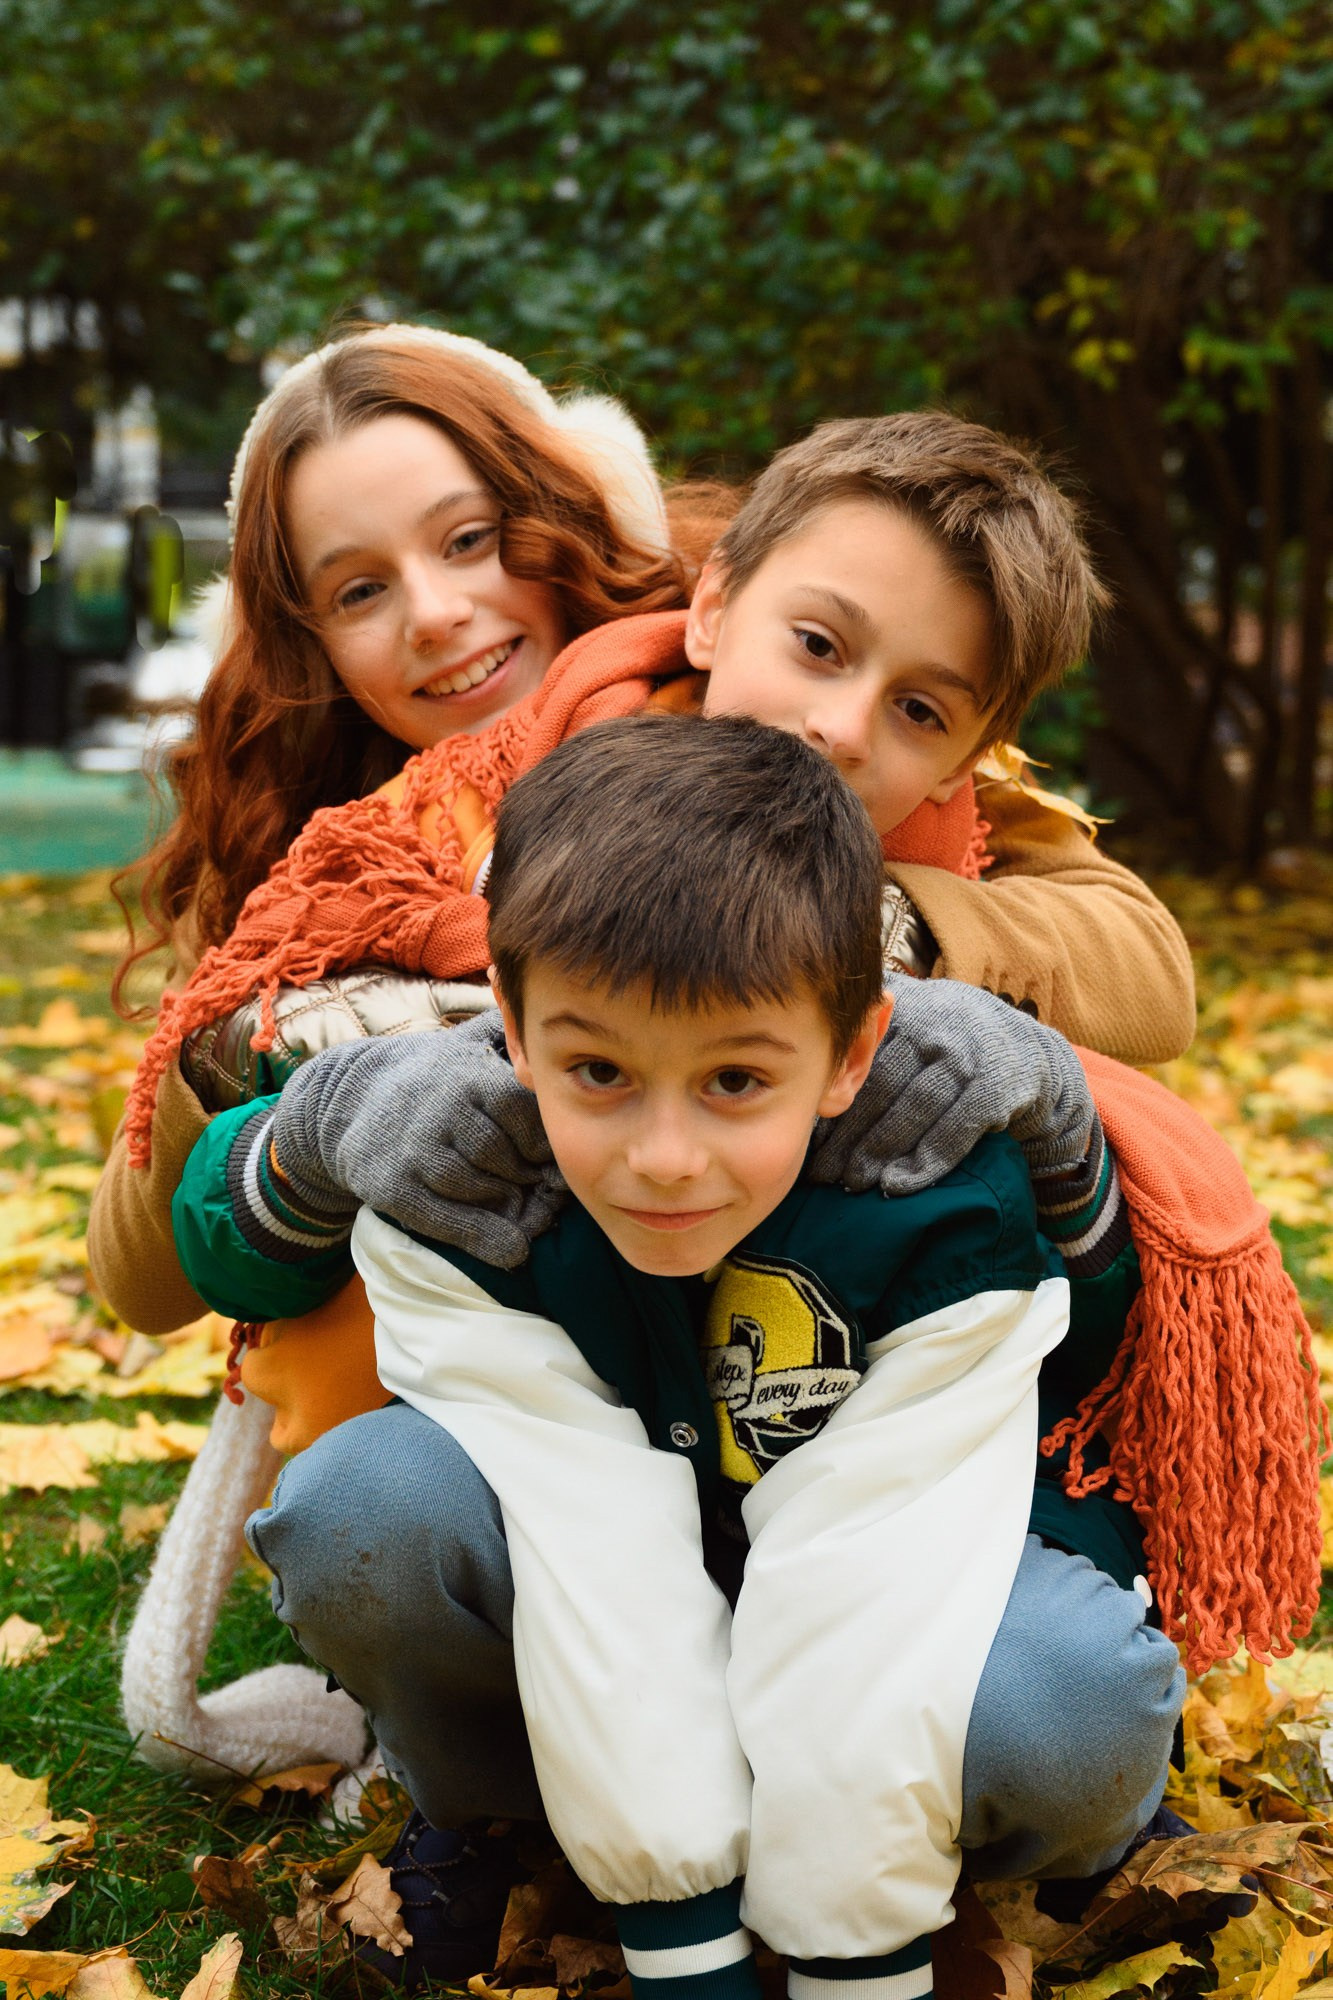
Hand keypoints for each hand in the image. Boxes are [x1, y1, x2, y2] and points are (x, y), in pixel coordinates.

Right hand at [271, 1011, 564, 1268]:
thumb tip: (540, 999)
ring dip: (511, 1206)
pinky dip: (483, 1238)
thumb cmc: (427, 1078)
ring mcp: (415, 1150)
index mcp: (467, 1077)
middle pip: (506, 1155)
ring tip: (534, 1213)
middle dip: (534, 1179)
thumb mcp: (462, 1046)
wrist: (347, 1101)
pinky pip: (446, 1218)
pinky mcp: (393, 1186)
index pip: (525, 1112)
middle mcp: (441, 1110)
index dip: (548, 1140)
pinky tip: (514, 1251)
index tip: (563, 1154)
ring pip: (479, 1188)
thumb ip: (504, 1032)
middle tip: (555, 1193)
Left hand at [807, 974, 1093, 1196]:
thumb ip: (874, 1034)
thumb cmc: (958, 1046)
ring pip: (913, 1111)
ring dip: (879, 1152)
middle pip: (881, 1089)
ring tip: (852, 1183)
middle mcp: (937, 1027)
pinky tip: (896, 1185)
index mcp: (909, 1010)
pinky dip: (924, 1162)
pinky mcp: (997, 1089)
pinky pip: (953, 1132)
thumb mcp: (919, 1020)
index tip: (807, 1141)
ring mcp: (970, 1057)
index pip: (860, 1064)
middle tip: (821, 1173)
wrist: (1033, 1058)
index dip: (833, 1106)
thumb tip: (812, 1068)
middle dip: (848, 1135)